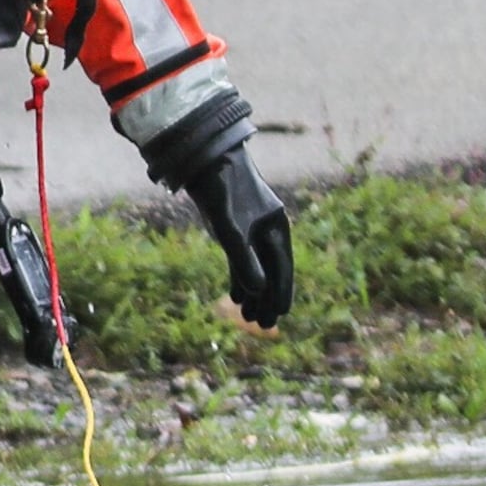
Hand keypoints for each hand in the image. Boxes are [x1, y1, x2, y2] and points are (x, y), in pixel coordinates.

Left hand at [182, 147, 294, 327]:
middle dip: (267, 298)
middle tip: (263, 325)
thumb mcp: (229, 227)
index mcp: (276, 226)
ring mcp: (251, 227)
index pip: (282, 267)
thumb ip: (243, 258)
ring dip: (253, 291)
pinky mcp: (234, 226)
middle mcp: (268, 228)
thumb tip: (257, 291)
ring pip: (256, 265)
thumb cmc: (219, 190)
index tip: (281, 314)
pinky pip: (242, 257)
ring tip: (249, 317)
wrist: (203, 160)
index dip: (282, 291)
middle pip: (271, 270)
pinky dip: (240, 276)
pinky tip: (237, 296)